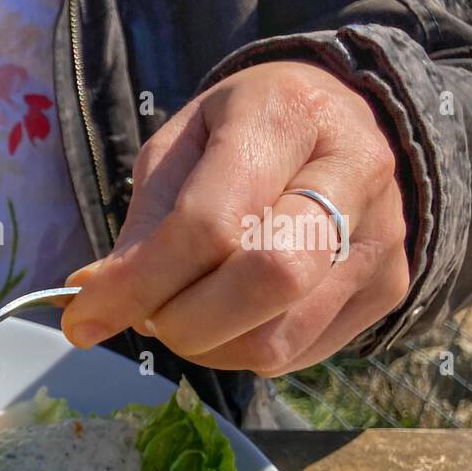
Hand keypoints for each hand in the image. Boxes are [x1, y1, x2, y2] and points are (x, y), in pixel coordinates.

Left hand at [61, 62, 409, 375]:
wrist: (342, 120)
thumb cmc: (242, 132)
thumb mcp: (179, 149)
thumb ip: (141, 225)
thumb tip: (91, 300)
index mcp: (286, 118)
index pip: (210, 224)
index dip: (139, 284)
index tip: (82, 320)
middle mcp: (353, 173)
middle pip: (266, 281)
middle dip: (182, 321)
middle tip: (147, 316)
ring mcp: (382, 236)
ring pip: (279, 336)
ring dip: (207, 346)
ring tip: (184, 311)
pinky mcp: (388, 286)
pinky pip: (298, 353)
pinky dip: (242, 350)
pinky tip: (230, 313)